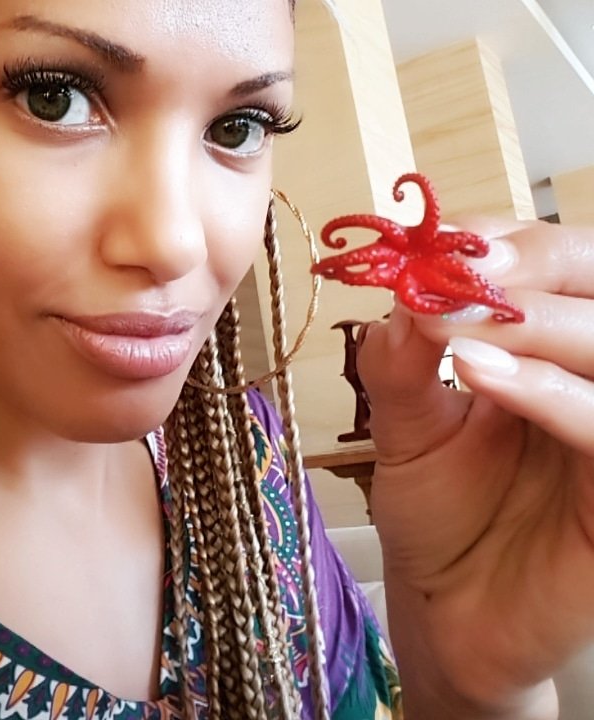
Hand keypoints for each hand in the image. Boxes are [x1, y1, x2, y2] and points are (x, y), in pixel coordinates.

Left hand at [358, 217, 593, 715]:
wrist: (449, 609)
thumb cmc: (438, 511)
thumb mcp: (407, 425)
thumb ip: (403, 361)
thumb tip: (403, 291)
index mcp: (549, 352)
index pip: (561, 265)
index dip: (511, 242)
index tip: (445, 241)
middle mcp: (592, 381)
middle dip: (537, 266)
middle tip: (466, 268)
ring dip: (540, 324)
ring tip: (462, 325)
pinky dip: (548, 393)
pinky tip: (479, 373)